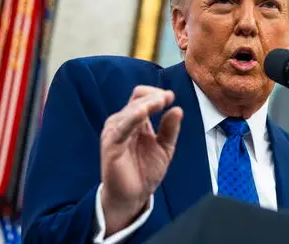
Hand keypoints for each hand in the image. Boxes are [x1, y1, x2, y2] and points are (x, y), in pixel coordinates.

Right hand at [99, 85, 182, 233]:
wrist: (134, 196)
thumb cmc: (145, 171)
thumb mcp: (165, 147)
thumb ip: (170, 129)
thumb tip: (178, 109)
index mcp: (135, 121)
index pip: (141, 97)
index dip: (156, 94)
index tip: (171, 97)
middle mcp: (123, 122)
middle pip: (137, 100)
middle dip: (154, 97)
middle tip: (167, 98)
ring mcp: (115, 132)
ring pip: (130, 111)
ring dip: (146, 104)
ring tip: (160, 102)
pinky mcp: (111, 144)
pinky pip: (122, 127)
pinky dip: (132, 118)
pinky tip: (143, 113)